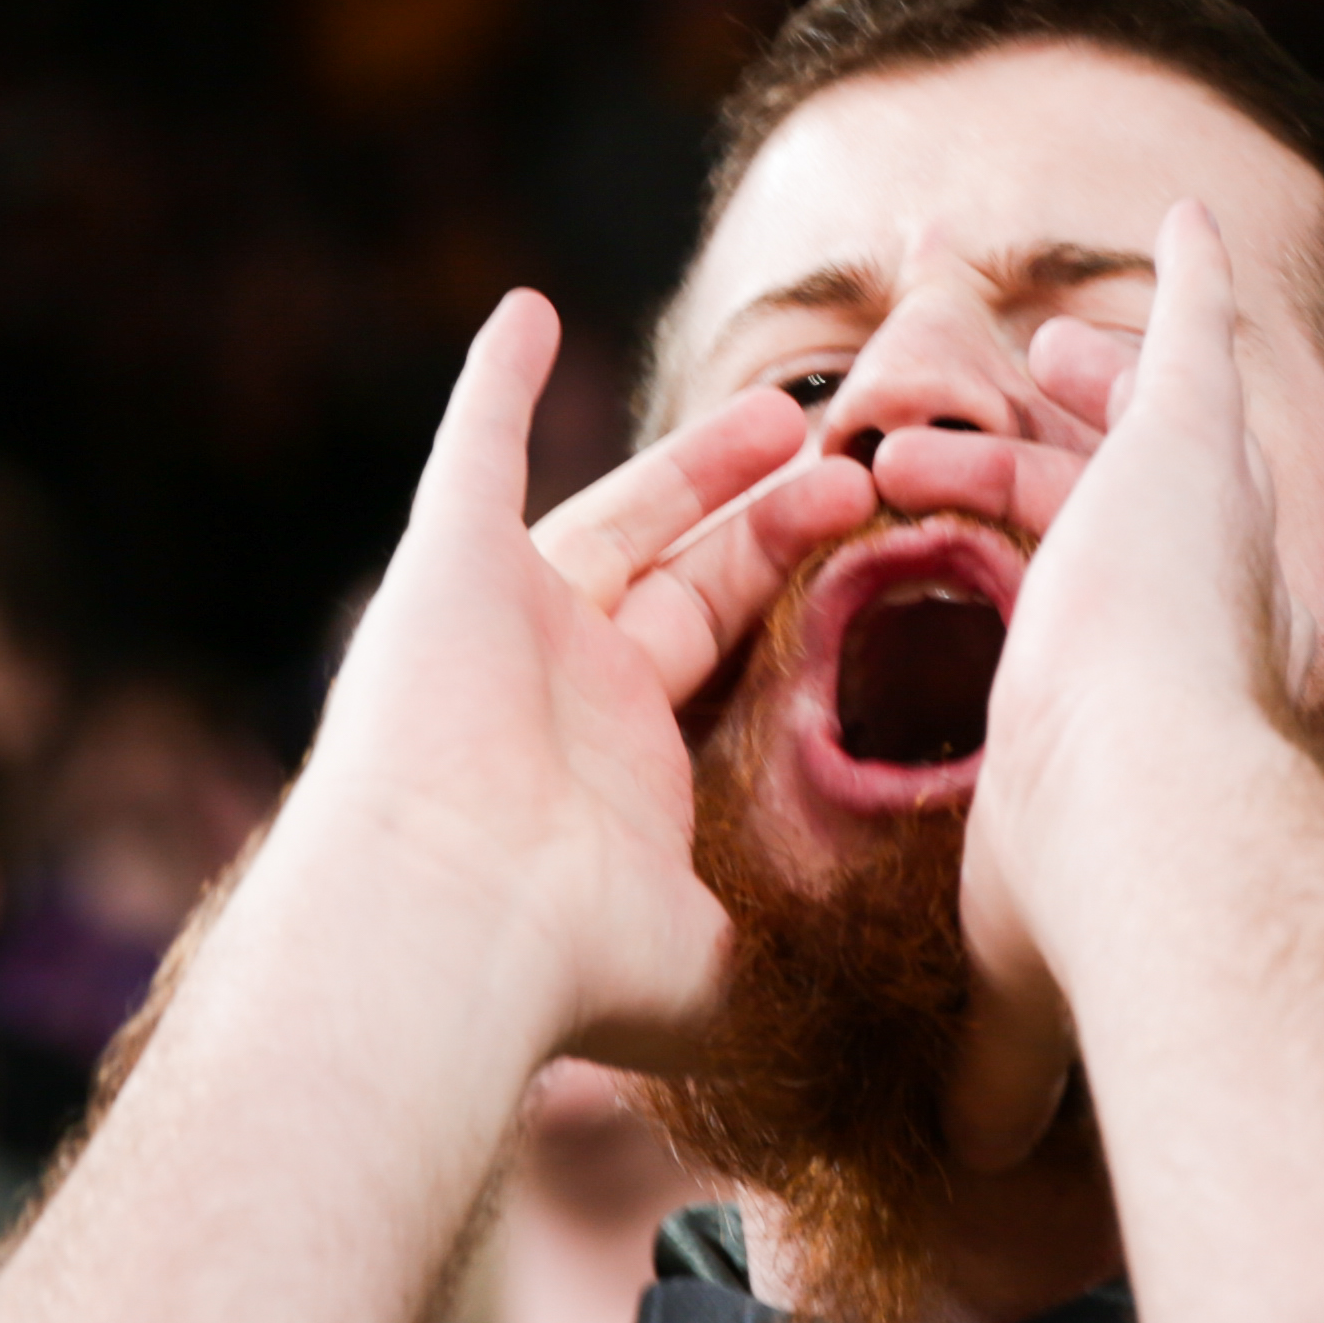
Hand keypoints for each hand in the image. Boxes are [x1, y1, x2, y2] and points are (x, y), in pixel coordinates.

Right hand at [266, 292, 874, 1069]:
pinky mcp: (448, 567)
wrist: (445, 921)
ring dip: (699, 457)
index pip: (719, 656)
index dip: (786, 598)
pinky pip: (473, 450)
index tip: (863, 550)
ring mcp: (504, 621)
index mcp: (624, 768)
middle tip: (852, 461)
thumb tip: (879, 1012)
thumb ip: (785, 953)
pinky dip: (496, 380)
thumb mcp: (712, 965)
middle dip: (769, 515)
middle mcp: (564, 688)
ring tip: (793, 408)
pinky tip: (529, 310)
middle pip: (687, 571)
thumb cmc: (569, 957)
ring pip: (619, 508)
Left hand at [962, 198, 1310, 1003]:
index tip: (996, 529)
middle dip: (1058, 433)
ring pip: (1125, 411)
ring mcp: (1192, 508)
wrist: (1154, 818)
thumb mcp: (1021, 953)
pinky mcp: (1193, 440)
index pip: (1074, 605)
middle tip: (1024, 378)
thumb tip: (977, 1157)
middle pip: (1108, 491)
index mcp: (1126, 689)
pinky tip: (1187, 218)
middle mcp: (1177, 593)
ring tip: (1010, 319)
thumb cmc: (1097, 898)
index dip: (1033, 564)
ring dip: (1069, 373)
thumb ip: (1006, 1042)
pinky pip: (1203, 329)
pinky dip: (1200, 276)